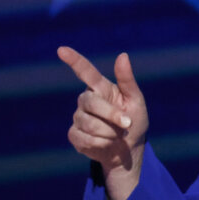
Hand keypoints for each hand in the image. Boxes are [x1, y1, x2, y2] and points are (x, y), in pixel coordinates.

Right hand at [58, 47, 147, 199]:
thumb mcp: (136, 101)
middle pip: (91, 102)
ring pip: (89, 123)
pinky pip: (86, 138)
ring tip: (117, 134)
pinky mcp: (74, 134)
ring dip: (110, 132)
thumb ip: (127, 80)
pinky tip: (107, 143)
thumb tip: (122, 55)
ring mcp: (78, 117)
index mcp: (101, 88)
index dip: (74, 61)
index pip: (86, 72)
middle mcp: (86, 100)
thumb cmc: (134, 122)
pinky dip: (102, 143)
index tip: (61, 50)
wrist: (128, 150)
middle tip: (127, 123)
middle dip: (112, 115)